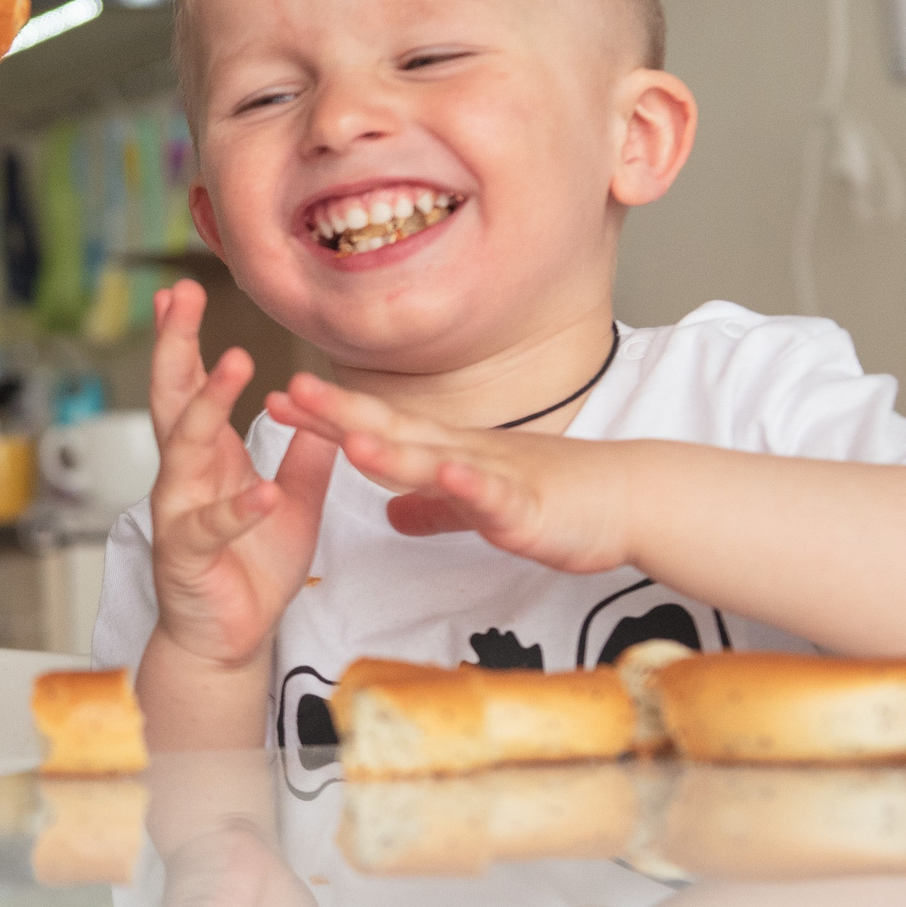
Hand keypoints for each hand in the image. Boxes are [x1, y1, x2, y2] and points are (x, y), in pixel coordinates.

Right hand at [146, 280, 336, 670]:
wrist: (230, 639)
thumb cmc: (251, 570)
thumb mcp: (293, 502)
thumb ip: (304, 456)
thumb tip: (320, 408)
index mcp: (208, 460)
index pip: (191, 387)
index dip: (186, 341)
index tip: (182, 293)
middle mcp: (184, 479)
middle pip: (172, 400)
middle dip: (175, 347)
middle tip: (180, 299)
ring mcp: (179, 515)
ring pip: (184, 452)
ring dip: (208, 406)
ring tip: (234, 365)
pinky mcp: (188, 557)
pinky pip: (212, 527)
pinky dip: (238, 508)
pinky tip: (261, 490)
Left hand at [269, 374, 640, 574]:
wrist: (628, 498)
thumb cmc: (556, 497)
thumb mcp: (476, 506)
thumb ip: (433, 508)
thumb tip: (392, 515)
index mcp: (445, 453)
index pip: (376, 427)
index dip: (326, 415)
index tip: (277, 399)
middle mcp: (461, 454)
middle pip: (392, 429)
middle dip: (338, 414)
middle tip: (287, 391)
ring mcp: (494, 476)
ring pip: (435, 460)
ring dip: (392, 448)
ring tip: (348, 436)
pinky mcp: (527, 508)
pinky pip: (494, 497)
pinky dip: (470, 485)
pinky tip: (448, 474)